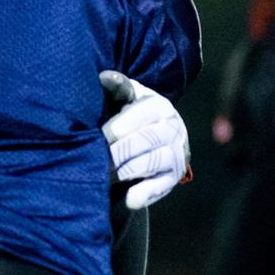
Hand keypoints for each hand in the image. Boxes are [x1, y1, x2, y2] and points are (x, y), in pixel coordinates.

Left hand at [99, 71, 189, 209]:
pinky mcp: (173, 177)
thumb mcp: (122, 99)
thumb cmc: (125, 116)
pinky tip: (127, 197)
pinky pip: (159, 187)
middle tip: (99, 158)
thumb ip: (116, 88)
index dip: (123, 124)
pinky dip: (142, 193)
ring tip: (105, 174)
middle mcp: (173, 128)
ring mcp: (176, 154)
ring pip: (152, 162)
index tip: (104, 135)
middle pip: (147, 139)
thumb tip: (103, 77)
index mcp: (159, 106)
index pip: (144, 113)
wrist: (141, 146)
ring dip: (127, 170)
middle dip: (120, 150)